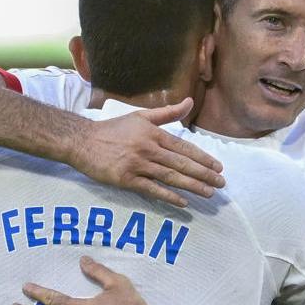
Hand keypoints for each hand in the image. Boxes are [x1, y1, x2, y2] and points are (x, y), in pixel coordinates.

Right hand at [69, 97, 223, 207]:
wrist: (83, 141)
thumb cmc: (113, 129)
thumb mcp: (141, 116)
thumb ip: (167, 113)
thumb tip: (189, 102)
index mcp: (154, 134)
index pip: (184, 147)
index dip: (203, 158)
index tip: (218, 167)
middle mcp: (149, 149)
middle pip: (182, 163)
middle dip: (204, 174)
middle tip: (221, 184)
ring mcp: (138, 165)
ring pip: (171, 177)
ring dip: (192, 186)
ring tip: (209, 193)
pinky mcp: (126, 179)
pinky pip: (152, 189)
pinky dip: (168, 196)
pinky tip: (183, 203)